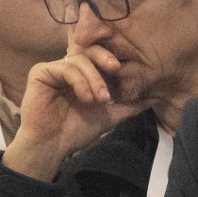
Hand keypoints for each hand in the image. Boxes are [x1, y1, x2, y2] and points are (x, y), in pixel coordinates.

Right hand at [1, 45, 140, 180]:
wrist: (53, 146)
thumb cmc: (76, 131)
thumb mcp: (109, 116)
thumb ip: (130, 105)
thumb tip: (156, 97)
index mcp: (83, 75)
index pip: (100, 57)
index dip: (112, 59)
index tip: (125, 70)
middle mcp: (69, 68)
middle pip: (90, 50)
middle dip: (105, 59)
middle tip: (116, 69)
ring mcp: (54, 69)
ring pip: (80, 59)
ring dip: (94, 78)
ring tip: (99, 99)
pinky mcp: (41, 72)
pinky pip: (65, 67)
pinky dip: (79, 81)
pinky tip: (85, 97)